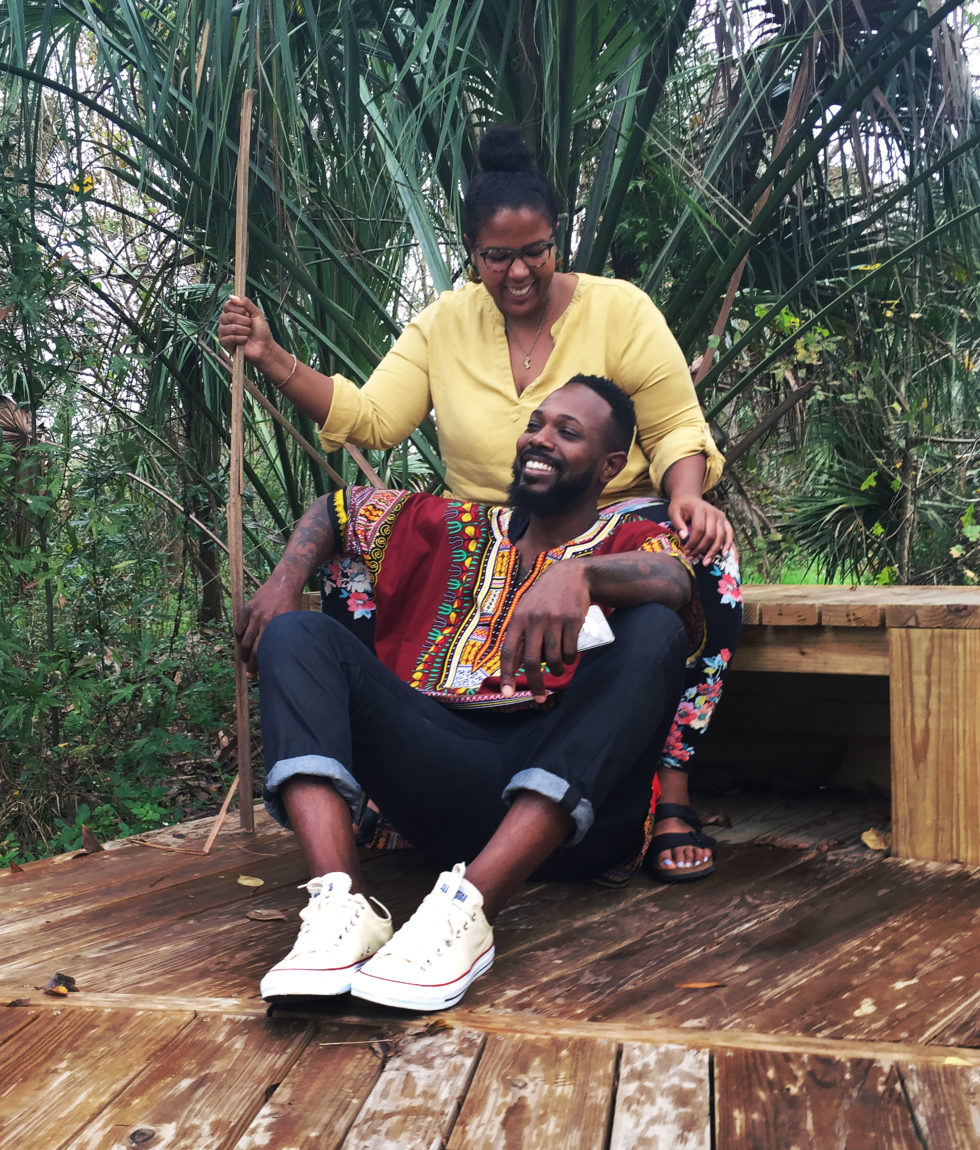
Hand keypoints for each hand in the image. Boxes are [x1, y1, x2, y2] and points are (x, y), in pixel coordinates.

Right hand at [218, 294, 273, 366]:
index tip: (248, 314)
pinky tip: (245, 340)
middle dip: (244, 321)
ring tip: (248, 333)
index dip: (240, 310)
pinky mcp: (224, 343)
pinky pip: (230, 338)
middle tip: (250, 325)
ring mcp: (223, 332)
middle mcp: (224, 321)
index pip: (227, 305)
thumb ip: (246, 303)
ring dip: (244, 330)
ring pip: (230, 328)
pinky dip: (241, 339)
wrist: (264, 347)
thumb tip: (231, 296)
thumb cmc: (260, 331)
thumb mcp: (256, 313)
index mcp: (230, 312)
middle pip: (229, 316)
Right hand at [235, 576, 302, 676]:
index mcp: (278, 627)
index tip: (258, 675)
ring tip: (244, 661)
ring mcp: (254, 615)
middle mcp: (264, 622)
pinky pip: (238, 628)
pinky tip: (241, 644)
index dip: (259, 665)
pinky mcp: (247, 609)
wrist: (285, 582)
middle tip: (250, 674)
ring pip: (243, 640)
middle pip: (252, 649)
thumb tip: (280, 654)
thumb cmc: (293, 604)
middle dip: (249, 664)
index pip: (264, 651)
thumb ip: (286, 636)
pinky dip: (238, 639)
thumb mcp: (293, 622)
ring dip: (242, 654)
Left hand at [498, 562, 589, 701]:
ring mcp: (554, 620)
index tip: (507, 693)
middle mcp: (534, 620)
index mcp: (518, 618)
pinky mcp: (573, 620)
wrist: (571, 575)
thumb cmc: (545, 597)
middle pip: (532, 661)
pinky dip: (569, 660)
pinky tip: (569, 659)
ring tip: (558, 672)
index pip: (509, 651)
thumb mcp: (526, 609)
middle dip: (535, 683)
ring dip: (556, 671)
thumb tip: (515, 664)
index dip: (507, 674)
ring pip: (554, 658)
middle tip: (540, 697)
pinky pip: (570, 649)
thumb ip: (520, 633)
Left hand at [667, 493, 732, 562]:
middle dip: (701, 549)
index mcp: (700, 509)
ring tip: (705, 562)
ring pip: (720, 536)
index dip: (692, 542)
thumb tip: (684, 537)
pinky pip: (729, 533)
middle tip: (692, 558)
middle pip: (710, 535)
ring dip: (713, 551)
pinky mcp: (724, 520)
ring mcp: (720, 516)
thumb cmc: (680, 507)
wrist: (689, 498)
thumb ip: (678, 524)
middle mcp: (713, 512)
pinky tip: (723, 554)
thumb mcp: (674, 512)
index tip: (685, 551)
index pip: (699, 529)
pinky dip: (728, 544)